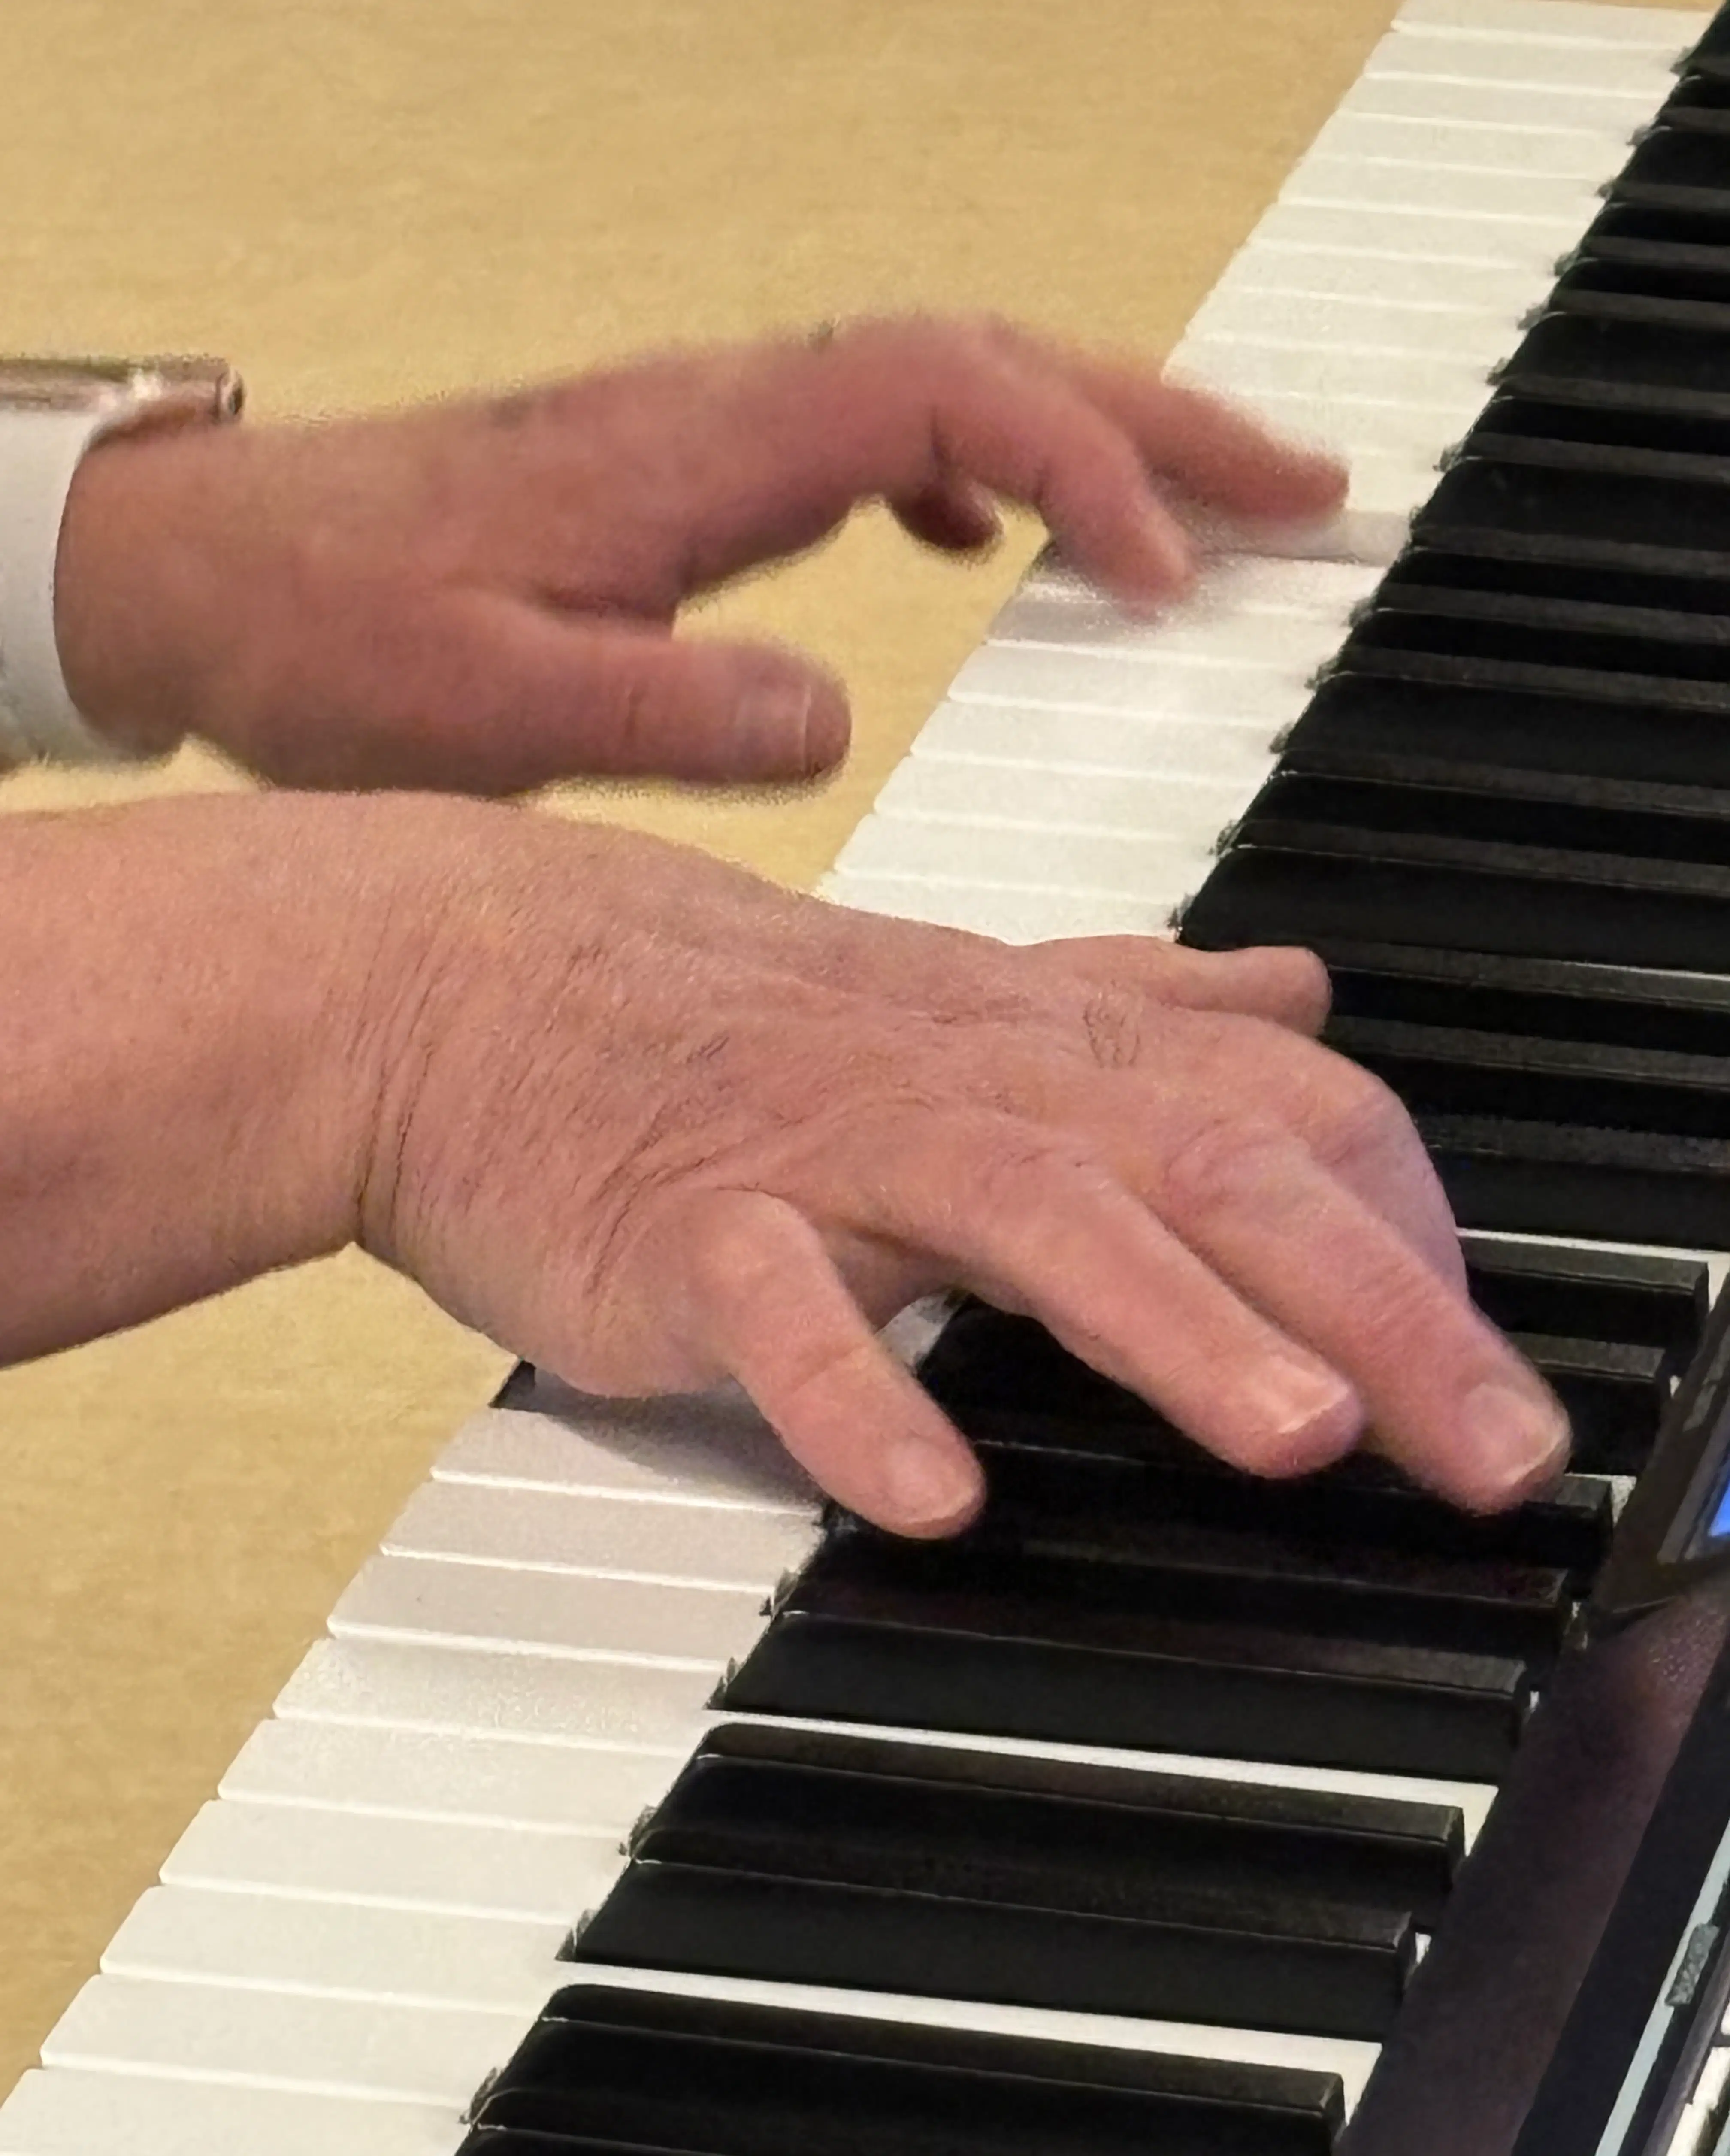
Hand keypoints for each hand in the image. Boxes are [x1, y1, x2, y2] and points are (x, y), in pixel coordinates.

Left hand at [54, 316, 1343, 791]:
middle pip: (995, 362)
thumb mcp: (487, 706)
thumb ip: (662, 710)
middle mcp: (729, 415)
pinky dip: (977, 469)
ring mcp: (719, 430)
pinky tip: (996, 541)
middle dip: (1165, 420)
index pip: (953, 403)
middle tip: (1308, 490)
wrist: (226, 575)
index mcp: (703, 455)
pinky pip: (882, 431)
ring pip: (957, 386)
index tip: (1174, 578)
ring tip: (1218, 512)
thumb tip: (831, 713)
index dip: (1087, 471)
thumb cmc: (337, 637)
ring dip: (1099, 434)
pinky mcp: (697, 467)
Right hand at [357, 801, 1567, 1536]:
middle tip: (1493, 1444)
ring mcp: (820, 1152)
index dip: (1406, 1231)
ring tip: (1297, 1434)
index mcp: (1036, 1038)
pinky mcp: (684, 1231)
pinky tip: (935, 1495)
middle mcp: (962, 1080)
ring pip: (1029, 1216)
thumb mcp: (951, 992)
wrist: (460, 975)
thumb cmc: (712, 1005)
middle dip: (1374, 1305)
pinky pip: (781, 1313)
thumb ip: (1138, 1003)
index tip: (1477, 1356)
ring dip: (1176, 1327)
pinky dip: (861, 1397)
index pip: (1280, 1112)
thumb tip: (1299, 995)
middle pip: (1207, 1169)